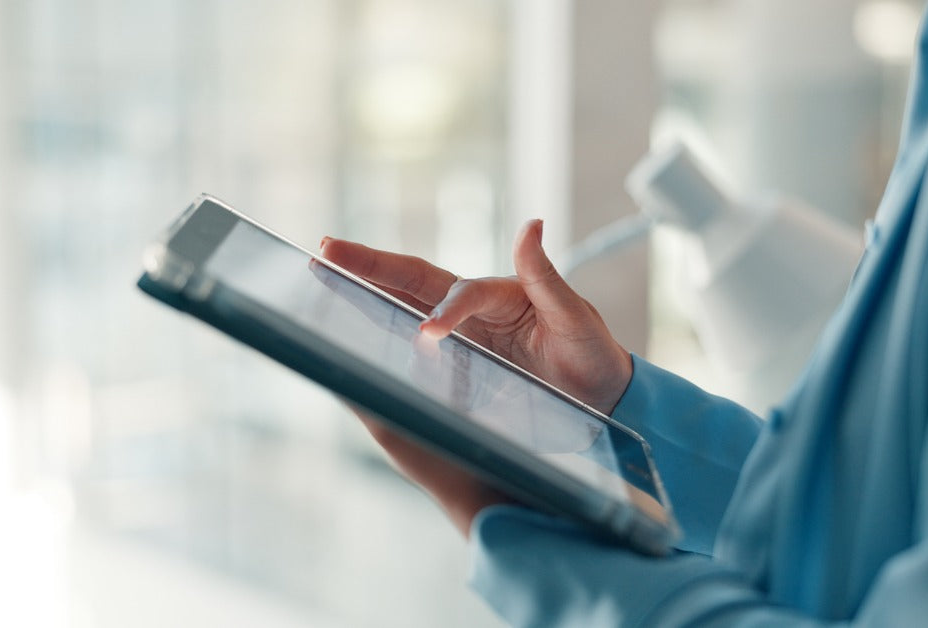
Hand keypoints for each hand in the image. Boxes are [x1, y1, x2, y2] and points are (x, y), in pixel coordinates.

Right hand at [321, 219, 632, 413]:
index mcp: (501, 293)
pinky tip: (351, 328)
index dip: (446, 311)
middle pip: (416, 280)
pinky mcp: (458, 362)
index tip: (430, 333)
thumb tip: (532, 224)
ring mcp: (463, 333)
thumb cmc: (591, 352)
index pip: (463, 294)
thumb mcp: (574, 316)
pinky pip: (413, 345)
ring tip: (325, 273)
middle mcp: (475, 308)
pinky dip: (382, 334)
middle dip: (372, 266)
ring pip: (406, 304)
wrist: (602, 397)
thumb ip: (545, 276)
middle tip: (328, 251)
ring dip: (367, 289)